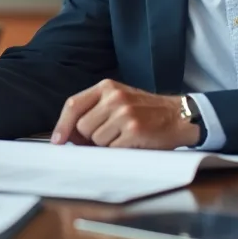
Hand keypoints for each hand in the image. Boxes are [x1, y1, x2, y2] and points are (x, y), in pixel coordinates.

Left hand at [50, 80, 199, 148]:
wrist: (179, 116)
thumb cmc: (146, 111)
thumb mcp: (119, 100)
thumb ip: (94, 111)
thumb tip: (69, 136)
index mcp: (107, 87)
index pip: (73, 105)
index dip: (62, 125)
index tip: (57, 141)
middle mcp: (114, 97)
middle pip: (82, 127)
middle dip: (90, 138)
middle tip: (108, 137)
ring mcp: (124, 113)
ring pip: (96, 140)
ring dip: (106, 145)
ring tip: (124, 137)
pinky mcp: (134, 130)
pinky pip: (112, 149)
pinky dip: (119, 151)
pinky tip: (133, 142)